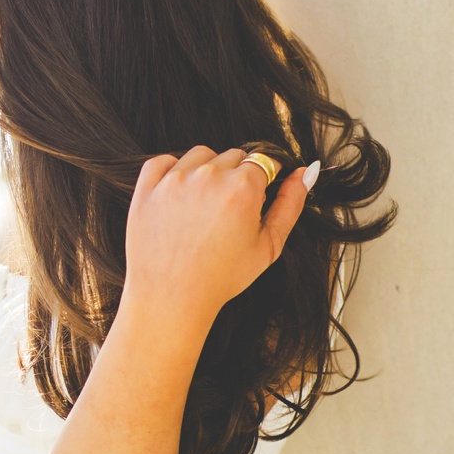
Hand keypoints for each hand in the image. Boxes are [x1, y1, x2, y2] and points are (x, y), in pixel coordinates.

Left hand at [123, 148, 318, 335]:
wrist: (171, 298)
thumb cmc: (221, 278)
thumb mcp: (268, 246)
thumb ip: (291, 205)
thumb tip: (305, 173)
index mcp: (243, 188)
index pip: (263, 161)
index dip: (262, 180)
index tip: (255, 197)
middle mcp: (209, 176)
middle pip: (233, 156)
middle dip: (236, 177)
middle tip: (228, 213)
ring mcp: (175, 179)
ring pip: (200, 155)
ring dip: (206, 170)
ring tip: (204, 207)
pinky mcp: (148, 187)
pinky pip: (163, 161)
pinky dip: (172, 171)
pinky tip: (179, 196)